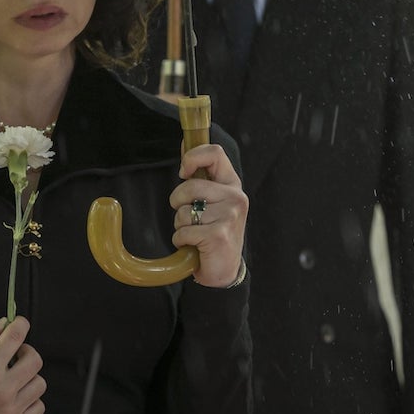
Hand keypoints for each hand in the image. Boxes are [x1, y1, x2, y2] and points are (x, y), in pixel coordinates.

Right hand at [0, 317, 44, 413]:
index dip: (20, 324)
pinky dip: (30, 399)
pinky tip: (15, 395)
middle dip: (25, 349)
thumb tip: (1, 325)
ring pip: (39, 383)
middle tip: (14, 351)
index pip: (16, 337)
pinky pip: (38, 407)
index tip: (19, 324)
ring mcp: (9, 411)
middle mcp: (2, 391)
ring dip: (28, 375)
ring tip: (12, 376)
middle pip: (34, 359)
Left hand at [168, 144, 248, 286]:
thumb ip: (200, 175)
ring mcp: (229, 216)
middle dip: (177, 202)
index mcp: (232, 184)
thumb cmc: (213, 231)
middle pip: (189, 186)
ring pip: (183, 211)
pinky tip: (195, 246)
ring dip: (180, 225)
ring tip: (196, 234)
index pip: (215, 154)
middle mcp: (235, 197)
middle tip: (188, 216)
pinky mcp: (218, 235)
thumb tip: (184, 144)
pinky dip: (181, 240)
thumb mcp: (211, 200)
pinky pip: (183, 231)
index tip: (183, 172)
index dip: (192, 157)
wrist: (223, 269)